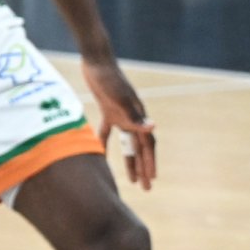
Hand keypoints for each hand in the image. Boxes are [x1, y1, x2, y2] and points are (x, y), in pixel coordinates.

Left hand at [83, 58, 155, 189]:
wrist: (96, 61)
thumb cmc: (108, 78)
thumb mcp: (119, 97)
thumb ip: (133, 114)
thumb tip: (153, 128)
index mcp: (137, 115)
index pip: (146, 144)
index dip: (150, 162)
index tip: (152, 179)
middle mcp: (132, 117)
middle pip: (140, 147)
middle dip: (144, 168)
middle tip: (146, 188)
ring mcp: (120, 113)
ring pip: (127, 143)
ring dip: (130, 161)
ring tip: (131, 181)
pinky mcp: (107, 109)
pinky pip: (108, 131)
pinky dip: (106, 144)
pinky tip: (100, 157)